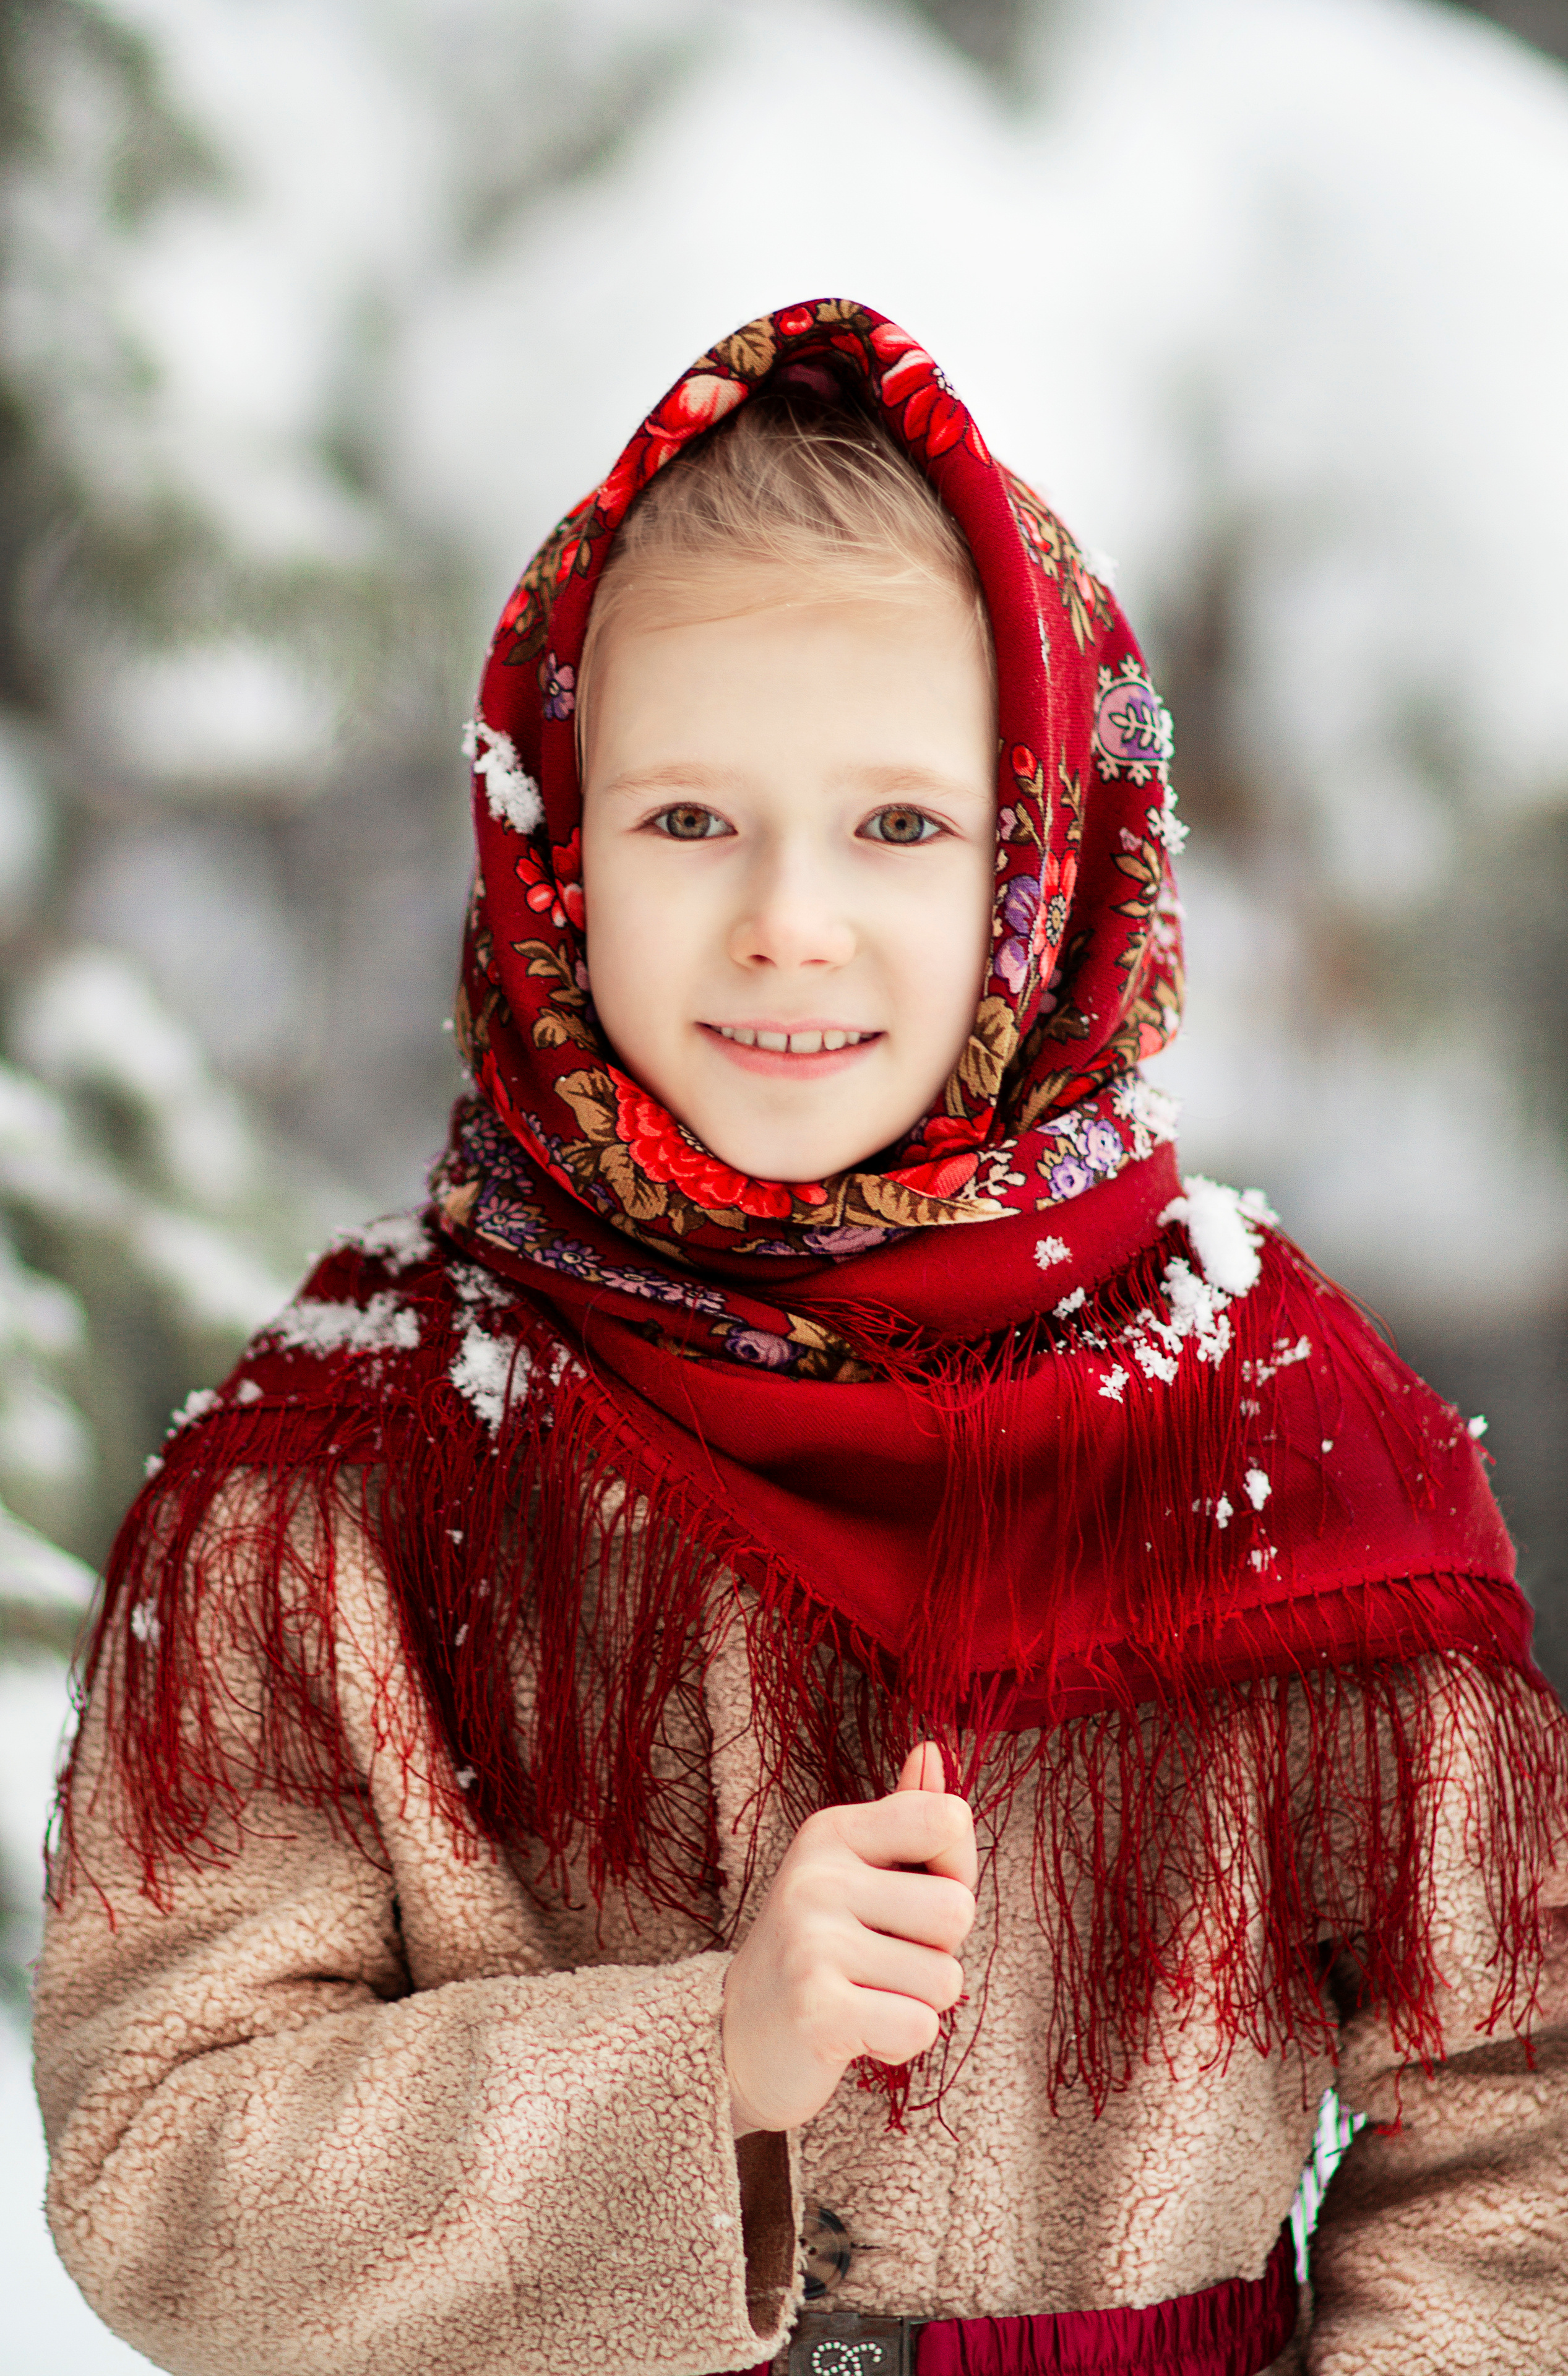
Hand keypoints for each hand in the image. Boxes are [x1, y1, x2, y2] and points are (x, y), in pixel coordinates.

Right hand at [721, 1742, 976, 2136]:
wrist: (737, 2037)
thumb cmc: (821, 1948)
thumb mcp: (857, 1871)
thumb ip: (905, 1815)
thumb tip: (934, 1749)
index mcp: (832, 1830)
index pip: (948, 1820)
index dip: (956, 1869)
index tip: (912, 1897)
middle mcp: (817, 1874)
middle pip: (957, 1910)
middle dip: (939, 1951)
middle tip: (883, 1961)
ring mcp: (811, 1941)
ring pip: (944, 1980)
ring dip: (918, 2003)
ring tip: (865, 1995)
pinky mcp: (816, 2009)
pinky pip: (919, 2028)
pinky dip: (900, 2043)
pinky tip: (856, 2032)